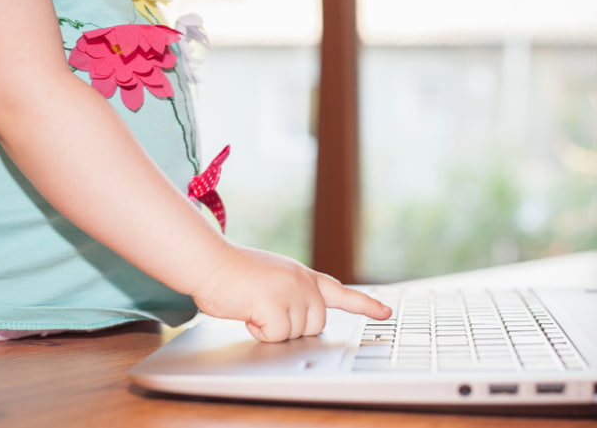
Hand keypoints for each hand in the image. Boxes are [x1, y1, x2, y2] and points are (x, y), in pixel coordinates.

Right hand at [191, 244, 391, 341]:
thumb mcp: (273, 279)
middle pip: (315, 325)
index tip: (385, 312)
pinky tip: (248, 312)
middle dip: (290, 327)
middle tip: (264, 309)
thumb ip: (292, 295)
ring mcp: (293, 292)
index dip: (365, 305)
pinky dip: (259, 331)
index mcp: (303, 275)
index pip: (341, 292)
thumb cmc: (233, 273)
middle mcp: (303, 282)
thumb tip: (299, 320)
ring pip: (295, 333)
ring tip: (254, 306)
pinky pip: (275, 335)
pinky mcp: (277, 304)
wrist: (210, 262)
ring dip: (272, 328)